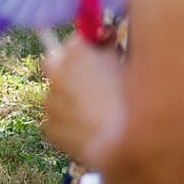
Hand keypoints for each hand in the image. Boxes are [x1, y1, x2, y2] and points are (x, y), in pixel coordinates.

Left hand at [39, 32, 127, 171]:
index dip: (90, 50)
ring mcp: (50, 101)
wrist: (126, 146)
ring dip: (71, 100)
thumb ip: (109, 47)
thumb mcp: (127, 66)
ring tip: (99, 115)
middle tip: (91, 83)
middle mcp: (56, 73)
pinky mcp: (49, 127)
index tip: (99, 58)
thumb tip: (104, 36)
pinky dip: (71, 125)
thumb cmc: (134, 102)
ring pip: (58, 95)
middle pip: (56, 63)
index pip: (76, 41)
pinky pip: (59, 121)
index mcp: (76, 53)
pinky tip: (93, 132)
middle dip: (69, 69)